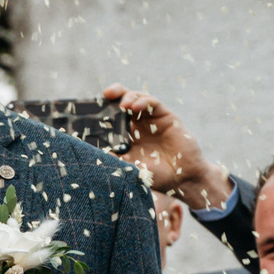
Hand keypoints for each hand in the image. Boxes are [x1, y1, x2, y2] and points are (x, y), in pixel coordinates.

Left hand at [102, 84, 231, 208]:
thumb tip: (91, 151)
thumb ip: (113, 157)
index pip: (112, 115)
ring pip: (137, 98)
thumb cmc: (155, 176)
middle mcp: (138, 123)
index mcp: (126, 134)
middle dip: (115, 94)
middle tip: (106, 94)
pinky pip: (153, 103)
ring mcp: (153, 119)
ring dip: (128, 97)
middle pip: (124, 101)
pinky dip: (143, 102)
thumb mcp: (129, 167)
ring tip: (122, 105)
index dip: (103, 108)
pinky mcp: (167, 116)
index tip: (93, 107)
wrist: (182, 179)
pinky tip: (135, 107)